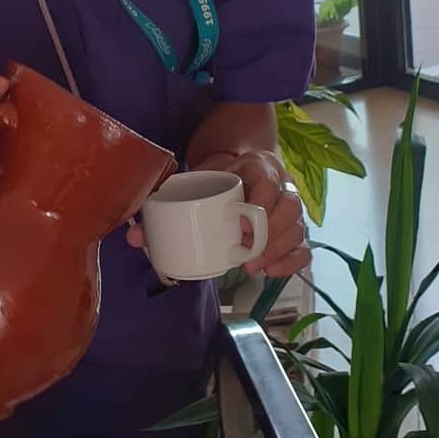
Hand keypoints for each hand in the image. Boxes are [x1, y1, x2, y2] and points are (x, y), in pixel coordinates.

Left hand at [127, 150, 308, 278]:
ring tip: (254, 267)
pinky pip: (304, 246)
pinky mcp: (293, 227)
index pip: (268, 183)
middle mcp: (282, 183)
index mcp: (258, 165)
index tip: (239, 229)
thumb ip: (163, 202)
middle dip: (270, 236)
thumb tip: (134, 237)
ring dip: (279, 251)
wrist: (233, 165)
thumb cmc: (212, 174)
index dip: (258, 207)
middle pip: (290, 208)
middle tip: (245, 255)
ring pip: (299, 228)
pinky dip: (292, 261)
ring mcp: (290, 206)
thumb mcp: (192, 178)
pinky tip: (272, 272)